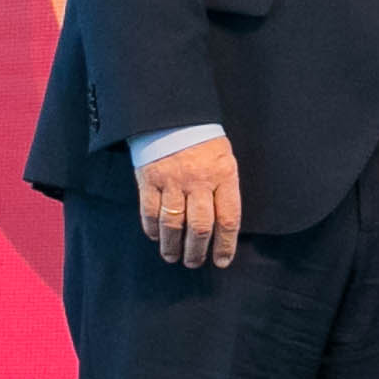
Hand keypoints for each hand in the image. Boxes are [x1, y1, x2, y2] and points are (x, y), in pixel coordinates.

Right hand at [135, 134, 241, 269]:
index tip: (222, 261)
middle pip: (199, 227)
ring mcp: (172, 180)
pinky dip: (152, 229)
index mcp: (223, 175)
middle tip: (194, 263)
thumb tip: (223, 226)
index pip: (228, 219)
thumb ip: (224, 190)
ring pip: (173, 224)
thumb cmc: (202, 141)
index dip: (225, 245)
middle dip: (196, 251)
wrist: (171, 115)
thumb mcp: (224, 160)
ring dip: (172, 246)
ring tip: (173, 256)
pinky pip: (150, 211)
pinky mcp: (149, 179)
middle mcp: (199, 181)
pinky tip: (156, 237)